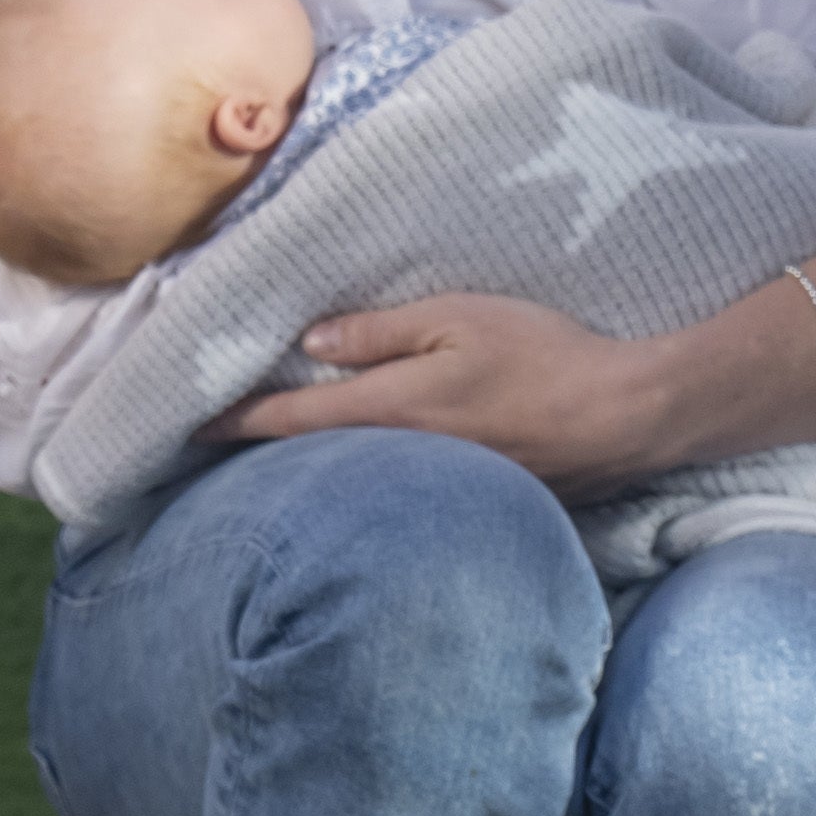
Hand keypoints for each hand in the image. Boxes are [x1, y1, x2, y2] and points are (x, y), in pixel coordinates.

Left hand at [214, 294, 671, 497]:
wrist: (627, 416)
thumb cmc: (545, 355)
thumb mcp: (459, 318)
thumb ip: (380, 332)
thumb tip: (310, 345)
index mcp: (395, 409)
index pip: (293, 421)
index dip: (235, 423)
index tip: (187, 429)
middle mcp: (406, 458)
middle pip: (315, 463)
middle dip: (260, 458)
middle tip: (209, 452)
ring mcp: (439, 485)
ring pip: (354, 481)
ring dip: (310, 475)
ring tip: (265, 471)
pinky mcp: (472, 497)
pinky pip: (399, 493)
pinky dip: (365, 485)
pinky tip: (358, 482)